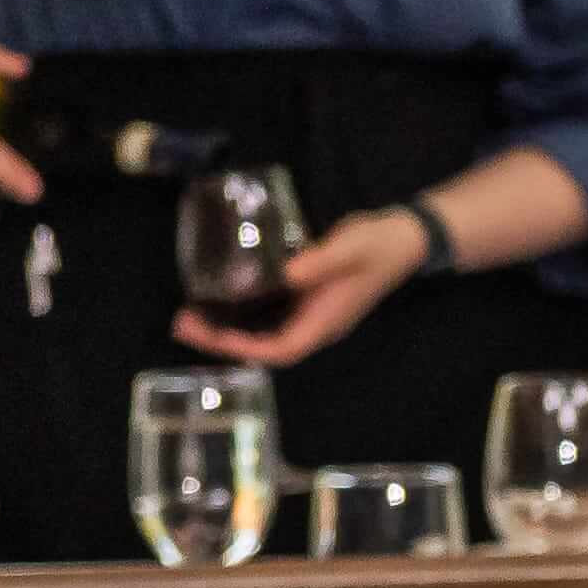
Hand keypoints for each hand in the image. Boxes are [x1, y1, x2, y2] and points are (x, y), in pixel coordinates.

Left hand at [187, 200, 432, 375]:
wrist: (404, 238)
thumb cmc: (378, 245)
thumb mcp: (351, 248)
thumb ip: (320, 261)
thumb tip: (285, 273)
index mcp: (326, 320)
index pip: (282, 349)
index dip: (246, 347)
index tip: (212, 333)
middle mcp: (316, 324)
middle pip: (266, 348)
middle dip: (224, 342)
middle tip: (184, 322)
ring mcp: (311, 314)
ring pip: (264, 335)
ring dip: (227, 330)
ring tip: (191, 315)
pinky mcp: (306, 300)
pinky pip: (268, 317)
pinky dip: (240, 314)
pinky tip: (219, 298)